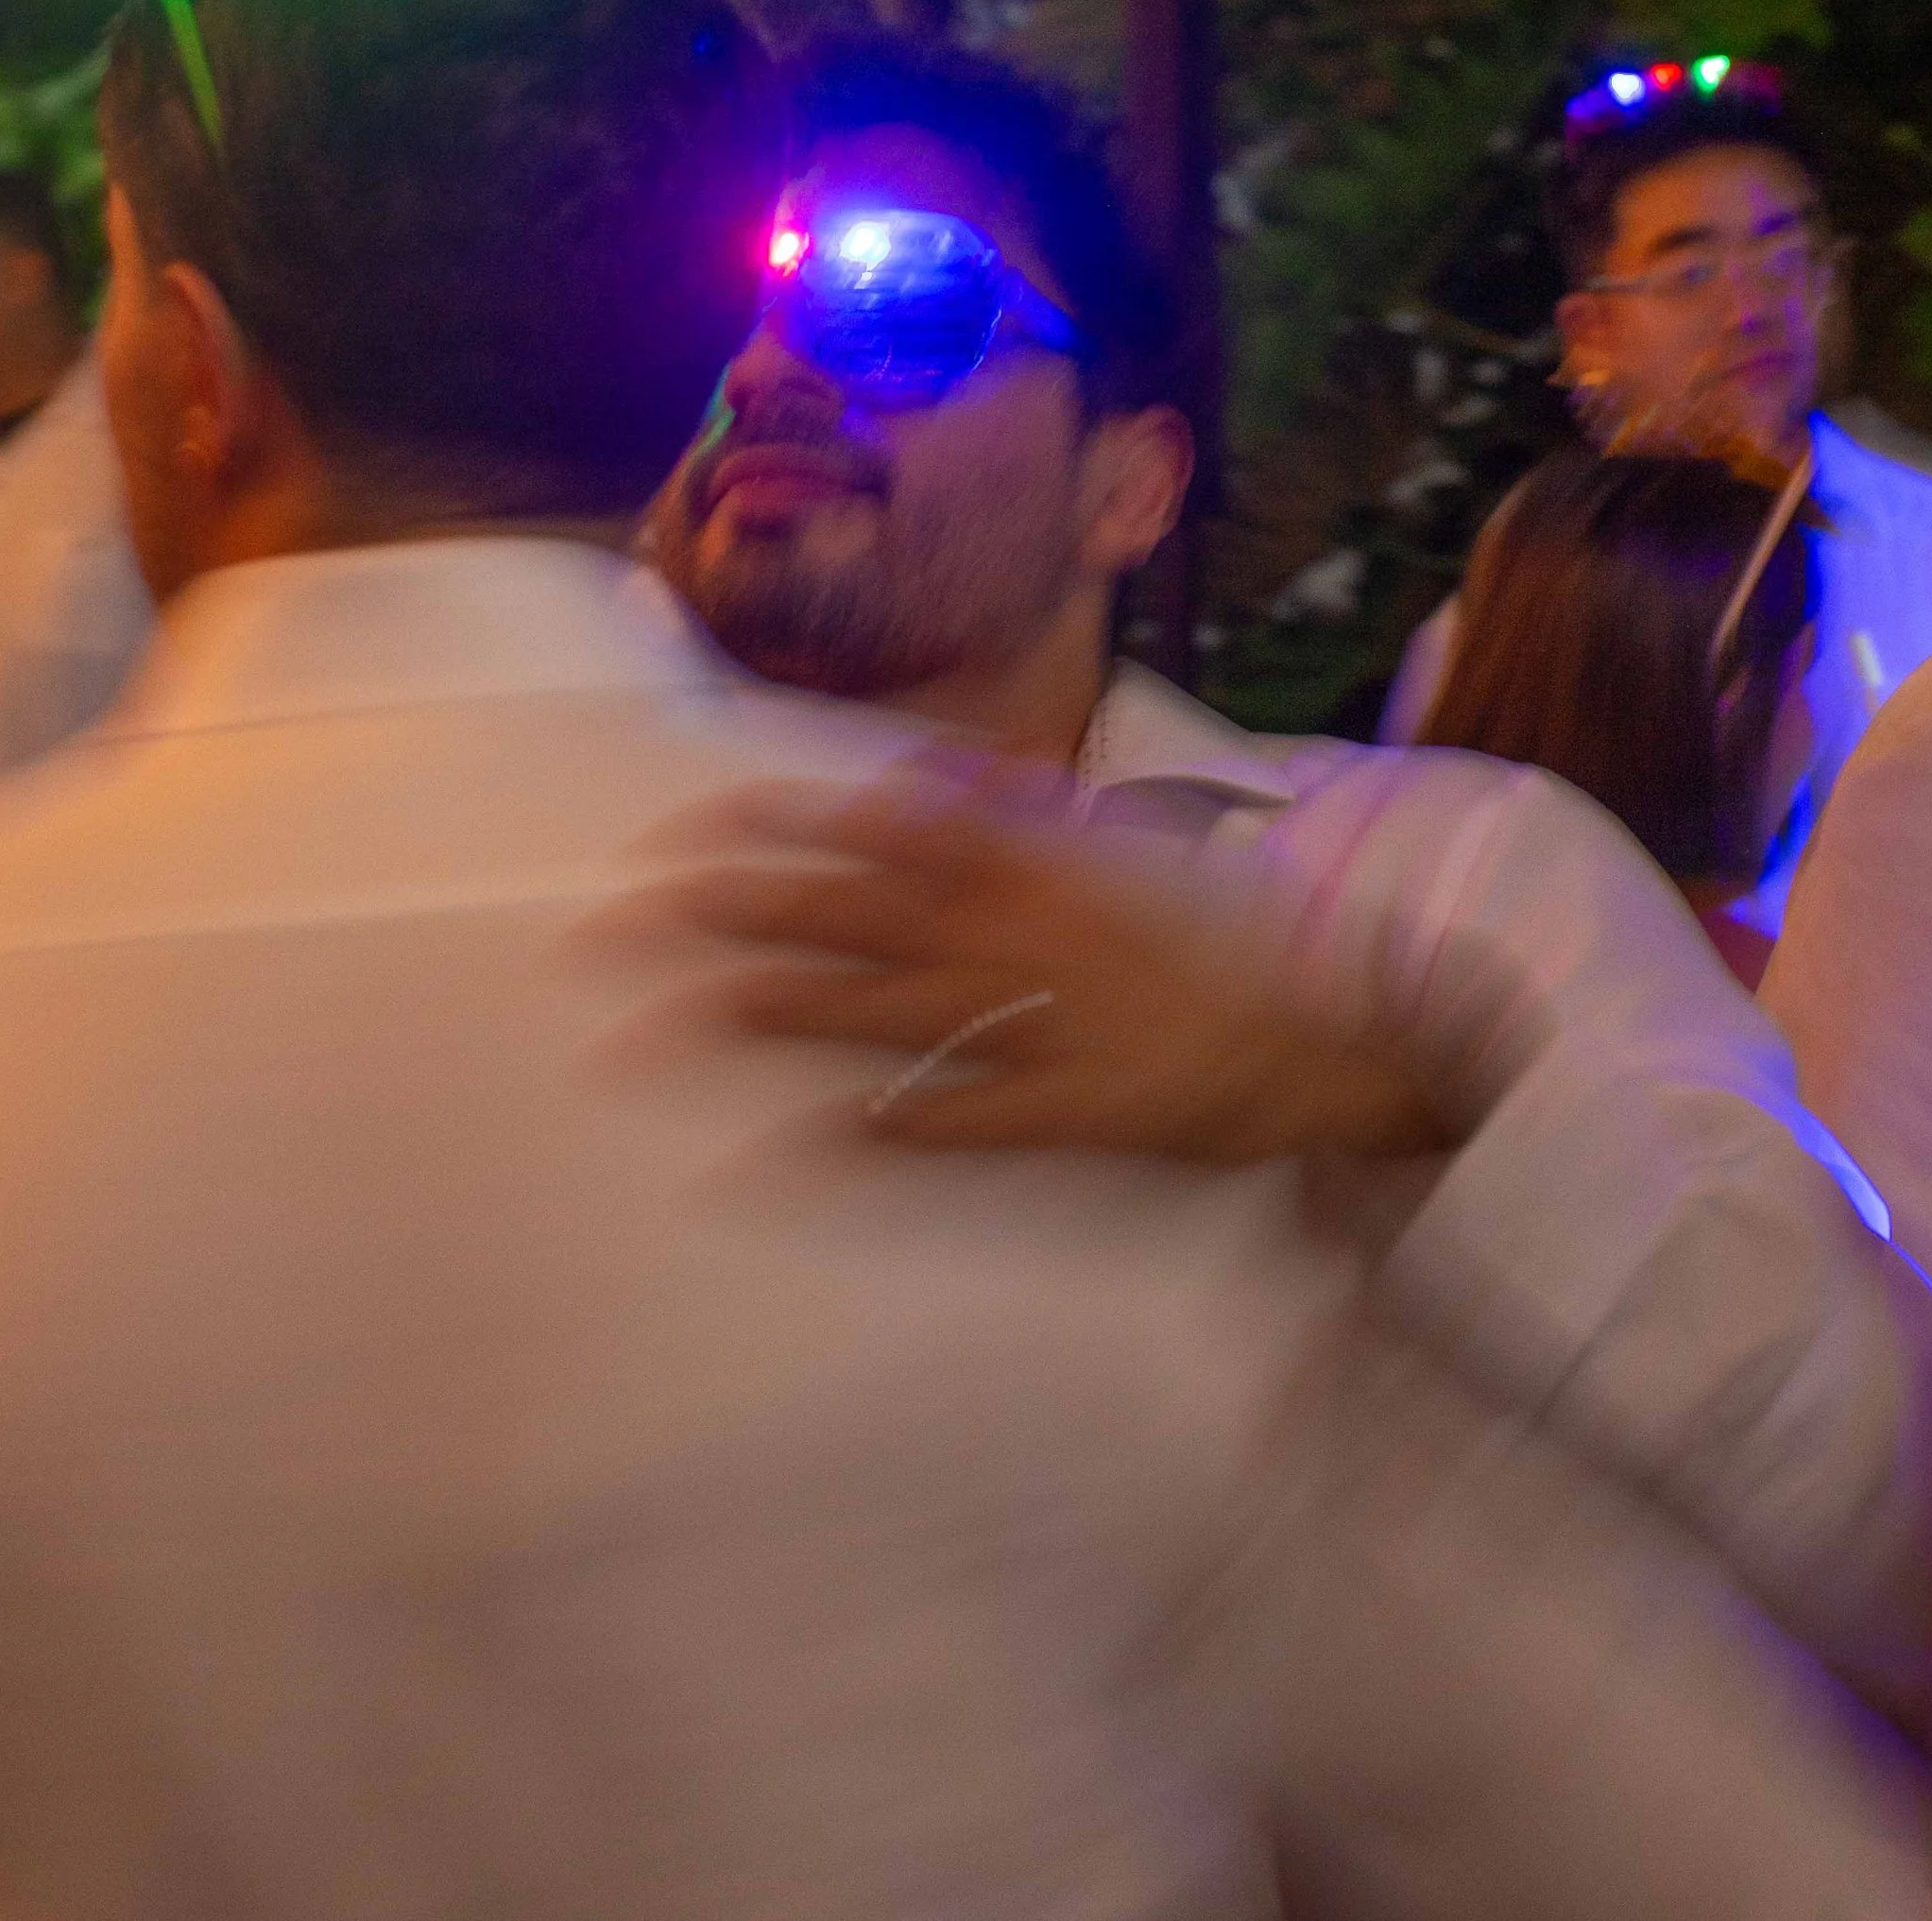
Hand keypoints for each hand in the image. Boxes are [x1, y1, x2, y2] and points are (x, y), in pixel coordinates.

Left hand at [609, 771, 1447, 1163]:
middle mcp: (1011, 935)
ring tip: (674, 1021)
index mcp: (1025, 868)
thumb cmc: (1198, 953)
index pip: (876, 832)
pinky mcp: (1053, 1115)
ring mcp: (1029, 1026)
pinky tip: (786, 1154)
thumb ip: (1004, 816)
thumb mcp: (1103, 858)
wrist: (1311, 1040)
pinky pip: (944, 1125)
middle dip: (728, 915)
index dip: (778, 827)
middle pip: (845, 913)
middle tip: (620, 927)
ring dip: (767, 1014)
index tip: (688, 829)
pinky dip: (865, 1138)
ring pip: (873, 1011)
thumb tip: (913, 777)